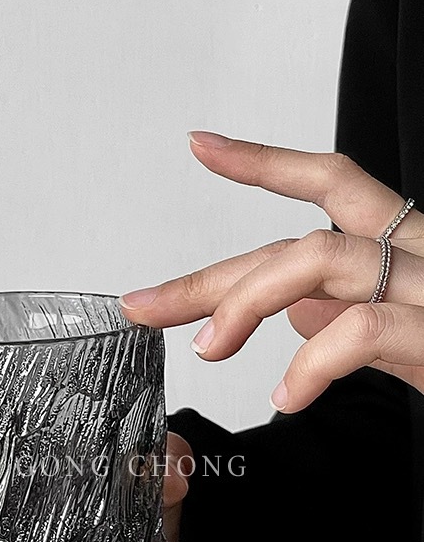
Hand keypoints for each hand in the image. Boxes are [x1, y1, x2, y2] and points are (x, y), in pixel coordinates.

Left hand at [119, 131, 423, 411]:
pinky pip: (362, 330)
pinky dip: (311, 363)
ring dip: (247, 303)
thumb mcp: (396, 330)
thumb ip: (342, 314)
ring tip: (209, 349)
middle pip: (296, 237)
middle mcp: (415, 251)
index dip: (263, 161)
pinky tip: (286, 395)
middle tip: (145, 305)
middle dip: (210, 275)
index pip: (330, 182)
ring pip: (320, 259)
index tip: (202, 146)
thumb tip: (290, 309)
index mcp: (402, 246)